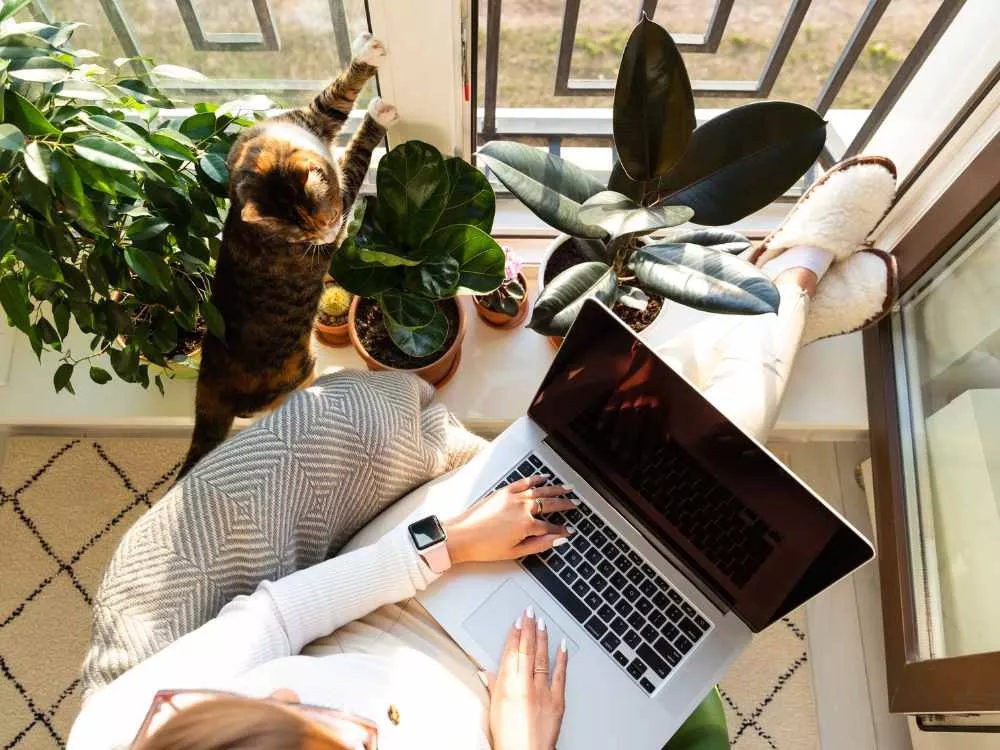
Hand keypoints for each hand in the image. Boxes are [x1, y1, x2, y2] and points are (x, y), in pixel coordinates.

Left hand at [443, 476, 575, 564]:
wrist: (460, 536)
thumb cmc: (484, 547)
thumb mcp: (515, 552)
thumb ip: (539, 545)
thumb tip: (558, 540)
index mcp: (526, 525)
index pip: (550, 527)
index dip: (561, 530)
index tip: (569, 530)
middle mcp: (522, 508)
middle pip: (550, 504)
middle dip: (565, 504)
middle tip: (575, 504)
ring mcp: (512, 497)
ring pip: (540, 490)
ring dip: (555, 489)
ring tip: (567, 488)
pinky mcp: (503, 491)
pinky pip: (524, 482)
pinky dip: (535, 479)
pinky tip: (544, 478)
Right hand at [485, 608, 567, 749]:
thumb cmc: (508, 737)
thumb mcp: (494, 709)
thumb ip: (493, 686)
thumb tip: (485, 672)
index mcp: (508, 685)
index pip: (511, 652)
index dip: (514, 634)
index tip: (517, 621)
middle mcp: (525, 685)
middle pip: (526, 650)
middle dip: (528, 628)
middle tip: (530, 612)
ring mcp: (542, 691)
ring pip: (542, 657)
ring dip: (542, 638)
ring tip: (542, 622)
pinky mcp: (557, 700)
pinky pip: (560, 674)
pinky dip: (562, 658)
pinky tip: (562, 645)